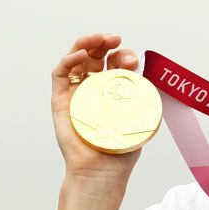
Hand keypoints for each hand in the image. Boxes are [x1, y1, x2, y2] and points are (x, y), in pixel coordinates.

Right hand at [51, 32, 141, 188]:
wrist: (102, 171)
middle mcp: (93, 89)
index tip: (133, 59)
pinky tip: (81, 55)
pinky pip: (60, 74)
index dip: (122, 56)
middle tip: (115, 38)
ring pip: (76, 59)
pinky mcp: (60, 101)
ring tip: (100, 38)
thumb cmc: (121, 150)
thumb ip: (143, 94)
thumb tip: (148, 70)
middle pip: (95, 56)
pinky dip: (69, 59)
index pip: (114, 64)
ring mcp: (75, 93)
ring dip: (86, 44)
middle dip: (104, 43)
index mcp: (113, 92)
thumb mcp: (139, 117)